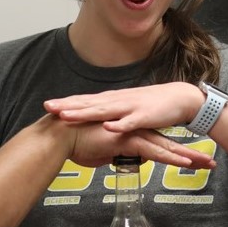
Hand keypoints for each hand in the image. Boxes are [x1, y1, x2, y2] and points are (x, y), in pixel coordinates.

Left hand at [45, 82, 202, 133]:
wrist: (180, 98)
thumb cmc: (151, 106)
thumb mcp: (126, 111)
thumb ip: (110, 117)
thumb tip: (93, 124)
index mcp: (112, 101)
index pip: (85, 101)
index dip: (67, 103)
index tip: (47, 106)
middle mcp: (118, 101)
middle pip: (89, 103)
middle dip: (68, 106)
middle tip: (48, 107)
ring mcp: (131, 107)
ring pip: (105, 110)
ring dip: (86, 112)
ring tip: (67, 115)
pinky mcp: (145, 116)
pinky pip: (130, 122)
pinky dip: (119, 125)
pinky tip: (107, 127)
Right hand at [59, 117, 214, 170]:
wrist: (62, 137)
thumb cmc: (77, 145)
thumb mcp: (102, 154)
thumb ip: (115, 155)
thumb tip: (121, 160)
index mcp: (130, 134)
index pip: (158, 144)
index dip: (175, 153)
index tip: (193, 160)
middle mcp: (135, 132)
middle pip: (168, 144)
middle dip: (190, 155)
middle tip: (209, 163)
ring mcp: (132, 134)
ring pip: (166, 146)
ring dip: (187, 156)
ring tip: (206, 164)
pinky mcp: (128, 140)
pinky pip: (154, 150)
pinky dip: (171, 156)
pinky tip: (185, 162)